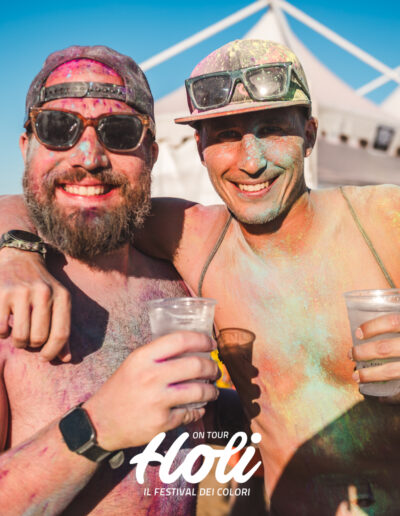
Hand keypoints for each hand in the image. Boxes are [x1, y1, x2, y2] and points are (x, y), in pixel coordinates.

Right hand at [0, 248, 70, 361]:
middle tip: (29, 337)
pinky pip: (1, 329)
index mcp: (62, 296)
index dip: (53, 352)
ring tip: (18, 332)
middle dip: (32, 344)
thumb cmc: (41, 287)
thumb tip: (67, 359)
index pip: (61, 334)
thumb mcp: (58, 302)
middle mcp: (44, 293)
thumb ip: (62, 329)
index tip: (45, 358)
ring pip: (20, 336)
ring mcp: (22, 292)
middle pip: (39, 338)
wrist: (19, 257)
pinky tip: (5, 322)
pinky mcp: (1, 294)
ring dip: (17, 341)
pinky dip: (2, 333)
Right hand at [84, 331, 219, 449]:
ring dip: (212, 390)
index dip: (202, 340)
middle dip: (213, 367)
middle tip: (216, 369)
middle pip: (196, 365)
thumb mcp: (134, 363)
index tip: (212, 343)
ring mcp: (157, 401)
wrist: (100, 422)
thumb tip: (193, 348)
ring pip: (199, 391)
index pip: (181, 340)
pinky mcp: (162, 422)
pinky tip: (199, 407)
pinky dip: (199, 410)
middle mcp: (151, 376)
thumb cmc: (121, 388)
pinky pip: (191, 413)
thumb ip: (159, 355)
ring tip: (213, 390)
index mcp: (143, 357)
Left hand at [350, 313, 399, 400]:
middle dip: (363, 353)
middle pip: (385, 348)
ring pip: (392, 371)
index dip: (373, 326)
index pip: (392, 322)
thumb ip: (399, 309)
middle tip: (350, 355)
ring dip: (370, 376)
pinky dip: (390, 397)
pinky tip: (379, 397)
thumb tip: (394, 288)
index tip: (357, 334)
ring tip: (355, 377)